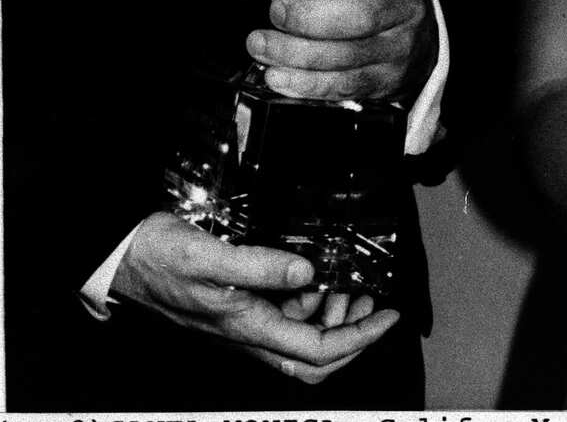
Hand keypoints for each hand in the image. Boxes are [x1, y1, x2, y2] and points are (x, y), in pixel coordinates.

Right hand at [112, 214, 397, 382]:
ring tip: (350, 284)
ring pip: (301, 337)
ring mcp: (245, 322)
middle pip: (314, 359)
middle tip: (375, 301)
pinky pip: (285, 316)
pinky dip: (309, 301)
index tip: (389, 315)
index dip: (359, 338)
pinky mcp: (240, 305)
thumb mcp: (213, 257)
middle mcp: (250, 332)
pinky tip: (315, 276)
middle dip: (353, 335)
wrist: (126, 256)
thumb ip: (261, 266)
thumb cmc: (162, 258)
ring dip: (333, 317)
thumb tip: (309, 274)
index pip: (316, 352)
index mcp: (248, 327)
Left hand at [219, 0, 436, 102]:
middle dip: (313, 19)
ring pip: (350, 56)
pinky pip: (345, 85)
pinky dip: (308, 83)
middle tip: (276, 13)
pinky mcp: (387, 81)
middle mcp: (408, 7)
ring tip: (261, 47)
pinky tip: (279, 76)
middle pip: (364, 16)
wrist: (408, 45)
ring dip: (300, 55)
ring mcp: (401, 48)